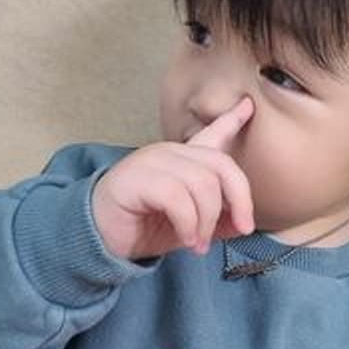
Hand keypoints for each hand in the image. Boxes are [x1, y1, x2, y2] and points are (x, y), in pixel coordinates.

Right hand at [91, 97, 254, 260]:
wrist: (100, 240)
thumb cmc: (144, 228)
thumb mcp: (191, 227)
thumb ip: (218, 222)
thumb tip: (244, 225)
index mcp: (184, 160)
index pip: (212, 133)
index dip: (232, 119)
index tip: (249, 104)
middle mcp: (170, 153)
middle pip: (221, 165)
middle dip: (240, 200)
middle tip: (242, 229)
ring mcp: (152, 161)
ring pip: (202, 184)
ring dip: (208, 220)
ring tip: (200, 244)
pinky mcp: (137, 178)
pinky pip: (177, 197)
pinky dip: (189, 224)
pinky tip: (187, 240)